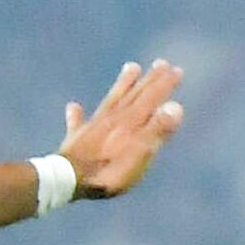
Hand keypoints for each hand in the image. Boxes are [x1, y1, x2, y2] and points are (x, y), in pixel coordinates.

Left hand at [56, 58, 185, 198]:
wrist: (69, 181)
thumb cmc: (109, 171)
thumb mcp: (139, 154)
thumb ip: (157, 130)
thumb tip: (176, 107)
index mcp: (130, 122)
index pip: (151, 98)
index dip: (164, 85)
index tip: (176, 69)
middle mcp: (112, 119)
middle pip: (133, 95)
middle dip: (149, 80)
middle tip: (161, 63)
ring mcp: (92, 128)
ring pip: (110, 100)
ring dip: (122, 85)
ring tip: (131, 67)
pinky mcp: (74, 140)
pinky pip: (76, 123)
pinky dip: (75, 115)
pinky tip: (72, 106)